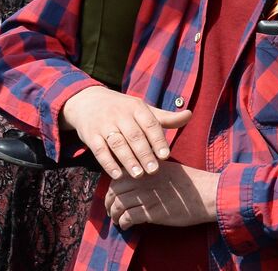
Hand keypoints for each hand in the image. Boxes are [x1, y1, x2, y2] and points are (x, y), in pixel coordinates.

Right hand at [60, 85, 191, 179]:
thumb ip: (165, 117)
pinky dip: (108, 163)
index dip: (158, 140)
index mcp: (137, 108)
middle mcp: (120, 115)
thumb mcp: (143, 110)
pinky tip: (118, 175)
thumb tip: (190, 115)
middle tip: (154, 170)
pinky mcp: (90, 136)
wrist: (88, 102)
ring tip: (138, 175)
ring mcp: (104, 125)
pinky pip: (99, 150)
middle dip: (145, 153)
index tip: (166, 155)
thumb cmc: (123, 110)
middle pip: (134, 136)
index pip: (150, 124)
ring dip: (128, 160)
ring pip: (117, 144)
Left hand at [104, 161, 217, 229]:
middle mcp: (146, 179)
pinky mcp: (153, 211)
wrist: (208, 194)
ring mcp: (149, 195)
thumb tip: (136, 180)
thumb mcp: (171, 170)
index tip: (113, 195)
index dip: (112, 187)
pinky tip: (127, 225)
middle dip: (108, 202)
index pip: (120, 175)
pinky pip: (128, 217)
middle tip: (111, 210)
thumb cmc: (192, 183)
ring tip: (118, 220)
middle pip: (115, 190)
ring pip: (118, 204)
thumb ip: (153, 172)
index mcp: (150, 167)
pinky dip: (123, 223)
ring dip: (114, 215)